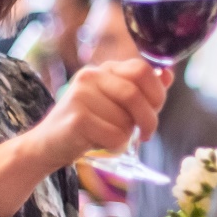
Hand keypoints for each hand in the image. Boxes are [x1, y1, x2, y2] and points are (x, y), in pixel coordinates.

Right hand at [31, 60, 168, 168]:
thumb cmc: (88, 125)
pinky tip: (103, 145)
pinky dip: (116, 146)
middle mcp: (90, 76)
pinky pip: (115, 135)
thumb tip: (168, 74)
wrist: (48, 145)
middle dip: (148, 119)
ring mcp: (80, 95)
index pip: (142, 70)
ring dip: (126, 136)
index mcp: (104, 70)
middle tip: (145, 134)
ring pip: (125, 120)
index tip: (154, 111)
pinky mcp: (76, 118)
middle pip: (135, 94)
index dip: (157, 93)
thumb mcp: (116, 104)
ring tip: (110, 138)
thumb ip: (141, 90)